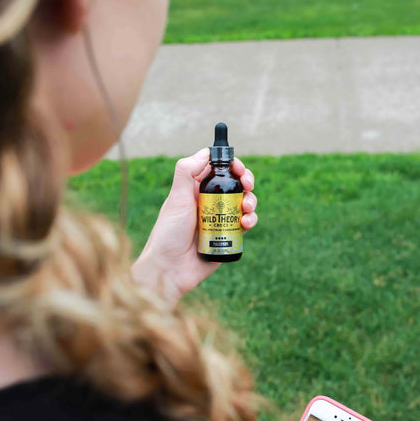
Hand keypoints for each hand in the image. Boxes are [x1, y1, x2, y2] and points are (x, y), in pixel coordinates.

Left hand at [131, 148, 257, 302]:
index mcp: (195, 189)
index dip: (231, 164)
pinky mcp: (228, 235)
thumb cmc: (168, 234)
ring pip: (244, 202)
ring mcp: (220, 218)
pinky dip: (251, 220)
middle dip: (246, 181)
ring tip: (247, 208)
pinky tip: (247, 223)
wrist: (170, 269)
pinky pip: (245, 223)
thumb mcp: (176, 199)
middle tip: (247, 185)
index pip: (217, 169)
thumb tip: (205, 151)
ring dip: (251, 201)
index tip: (238, 168)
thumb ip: (186, 172)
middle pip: (235, 184)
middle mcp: (209, 201)